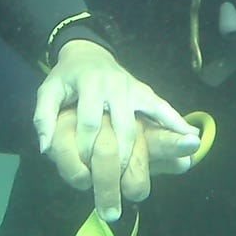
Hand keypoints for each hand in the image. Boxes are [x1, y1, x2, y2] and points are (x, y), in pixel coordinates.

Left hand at [34, 39, 198, 220]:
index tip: (83, 168)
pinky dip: (177, 121)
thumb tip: (45, 149)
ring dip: (144, 149)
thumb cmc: (66, 78)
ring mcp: (133, 86)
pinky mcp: (145, 90)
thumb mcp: (48, 91)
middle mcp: (115, 84)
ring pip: (144, 120)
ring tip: (142, 177)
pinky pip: (162, 107)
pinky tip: (192, 136)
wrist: (87, 53)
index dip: (87, 146)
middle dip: (119, 156)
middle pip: (122, 125)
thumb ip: (43, 117)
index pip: (90, 120)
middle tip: (115, 182)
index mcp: (90, 83)